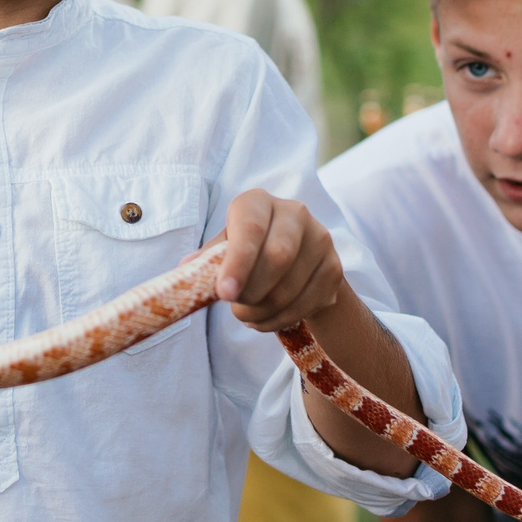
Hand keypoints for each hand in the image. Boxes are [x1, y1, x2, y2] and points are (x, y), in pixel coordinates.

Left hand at [214, 190, 343, 332]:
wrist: (293, 260)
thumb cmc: (247, 251)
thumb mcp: (224, 248)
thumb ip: (208, 259)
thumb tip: (187, 268)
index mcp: (258, 202)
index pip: (250, 228)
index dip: (237, 263)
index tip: (223, 294)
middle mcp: (294, 212)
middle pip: (277, 258)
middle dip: (251, 292)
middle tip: (235, 308)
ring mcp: (320, 239)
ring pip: (290, 287)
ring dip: (263, 312)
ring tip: (247, 316)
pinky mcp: (334, 268)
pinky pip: (306, 303)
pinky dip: (281, 320)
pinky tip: (268, 318)